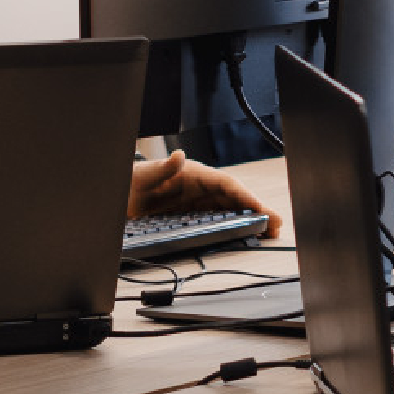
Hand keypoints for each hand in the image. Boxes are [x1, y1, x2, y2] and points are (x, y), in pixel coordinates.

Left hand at [127, 149, 282, 237]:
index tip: (260, 207)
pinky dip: (234, 228)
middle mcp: (197, 188)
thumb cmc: (129, 181)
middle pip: (232, 198)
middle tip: (277, 225)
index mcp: (190, 174)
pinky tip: (245, 236)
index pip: (224, 183)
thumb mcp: (141, 176)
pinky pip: (217, 221)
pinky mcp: (190, 216)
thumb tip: (178, 157)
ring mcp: (195, 203)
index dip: (243, 195)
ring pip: (229, 210)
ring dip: (249, 220)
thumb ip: (160, 168)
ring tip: (269, 233)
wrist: (116, 197)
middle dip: (256, 210)